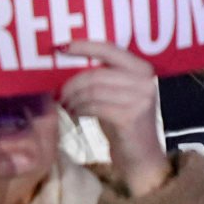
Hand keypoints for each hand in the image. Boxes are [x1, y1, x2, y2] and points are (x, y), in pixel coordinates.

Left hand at [55, 42, 168, 195]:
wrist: (141, 156)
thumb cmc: (122, 121)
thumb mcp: (115, 93)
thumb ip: (101, 75)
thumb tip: (65, 61)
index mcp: (142, 68)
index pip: (108, 49)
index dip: (82, 47)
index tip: (60, 48)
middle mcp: (145, 80)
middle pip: (95, 74)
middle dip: (72, 83)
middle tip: (59, 93)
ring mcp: (140, 99)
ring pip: (92, 91)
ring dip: (73, 98)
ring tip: (66, 105)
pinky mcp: (130, 117)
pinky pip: (94, 107)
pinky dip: (80, 109)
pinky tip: (75, 114)